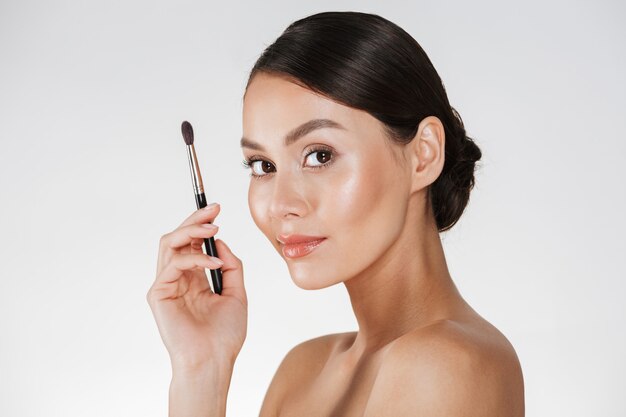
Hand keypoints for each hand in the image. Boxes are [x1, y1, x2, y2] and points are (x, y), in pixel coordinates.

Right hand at [147, 203, 247, 370]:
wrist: (214, 360)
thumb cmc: (225, 334)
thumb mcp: (237, 293)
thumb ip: (232, 266)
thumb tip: (220, 241)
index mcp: (194, 279)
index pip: (191, 244)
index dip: (201, 224)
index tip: (218, 209)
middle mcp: (178, 279)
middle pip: (176, 239)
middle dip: (194, 220)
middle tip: (213, 210)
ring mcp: (166, 285)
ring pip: (168, 244)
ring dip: (190, 231)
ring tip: (212, 228)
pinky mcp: (158, 293)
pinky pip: (172, 264)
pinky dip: (194, 258)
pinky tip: (214, 263)